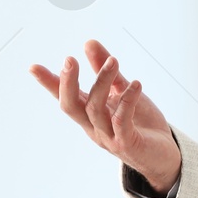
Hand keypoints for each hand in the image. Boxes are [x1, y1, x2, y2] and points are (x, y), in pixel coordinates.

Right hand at [29, 39, 181, 191]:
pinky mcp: (127, 143)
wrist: (165, 155)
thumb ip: (105, 69)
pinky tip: (135, 84)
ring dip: (102, 82)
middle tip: (69, 60)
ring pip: (96, 109)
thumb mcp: (122, 90)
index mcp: (89, 114)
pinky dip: (127, 100)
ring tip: (113, 62)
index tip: (33, 67)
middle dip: (67, 83)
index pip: (65, 97)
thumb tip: (88, 42)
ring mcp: (109, 136)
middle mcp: (94, 127)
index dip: (49, 83)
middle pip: (71, 106)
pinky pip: (122, 120)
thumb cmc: (141, 123)